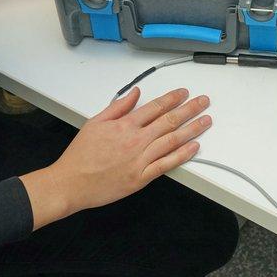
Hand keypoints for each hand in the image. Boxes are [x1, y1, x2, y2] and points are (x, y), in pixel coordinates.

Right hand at [19, 88, 211, 229]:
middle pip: (169, 121)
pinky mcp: (141, 178)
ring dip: (192, 129)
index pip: (155, 107)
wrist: (71, 183)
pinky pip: (167, 164)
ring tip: (205, 121)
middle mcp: (135, 140)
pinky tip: (194, 147)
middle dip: (190, 109)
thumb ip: (118, 106)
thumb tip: (134, 93)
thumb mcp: (95, 123)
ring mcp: (140, 160)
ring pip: (172, 140)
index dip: (173, 98)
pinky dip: (182, 155)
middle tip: (203, 102)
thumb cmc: (80, 155)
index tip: (184, 93)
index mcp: (124, 125)